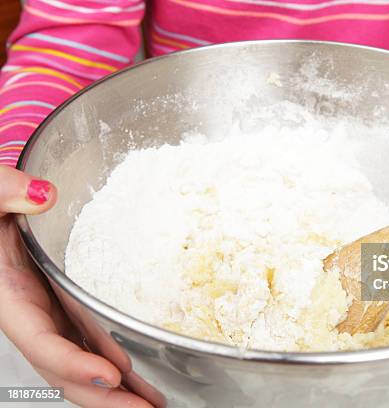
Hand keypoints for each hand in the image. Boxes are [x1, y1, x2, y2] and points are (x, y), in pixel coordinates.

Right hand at [0, 166, 151, 406]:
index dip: (72, 362)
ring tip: (154, 405)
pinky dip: (115, 367)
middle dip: (103, 397)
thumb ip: (6, 195)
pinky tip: (141, 379)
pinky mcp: (68, 312)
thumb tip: (42, 195)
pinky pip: (91, 345)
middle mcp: (32, 317)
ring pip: (81, 365)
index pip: (41, 341)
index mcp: (11, 299)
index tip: (109, 374)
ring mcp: (52, 318)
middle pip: (65, 370)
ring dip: (116, 391)